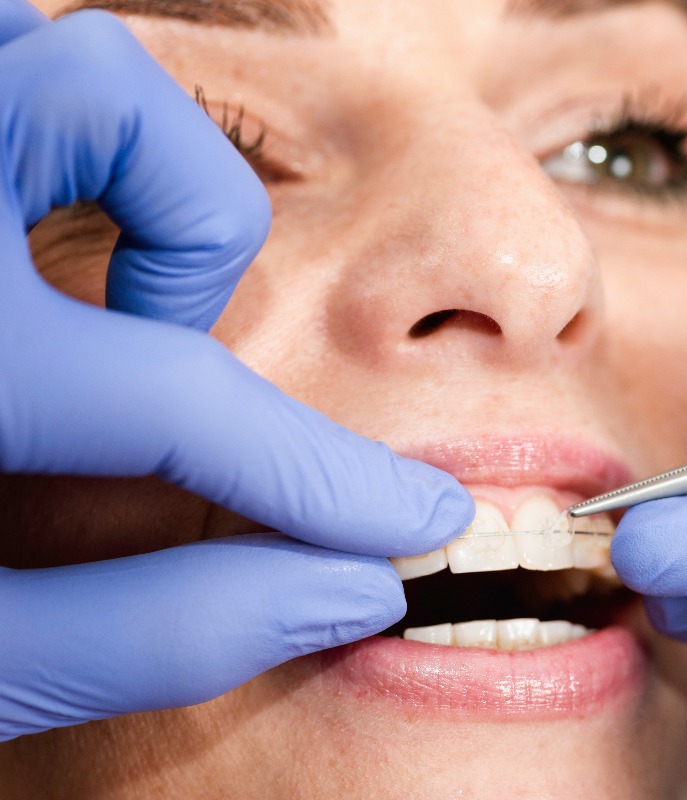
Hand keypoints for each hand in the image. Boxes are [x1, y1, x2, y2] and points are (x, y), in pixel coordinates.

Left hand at [0, 3, 471, 740]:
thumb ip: (149, 632)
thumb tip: (344, 587)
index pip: (169, 394)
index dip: (319, 473)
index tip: (417, 517)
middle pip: (103, 93)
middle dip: (195, 240)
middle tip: (161, 360)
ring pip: (54, 53)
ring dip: (125, 171)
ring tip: (85, 301)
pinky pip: (9, 69)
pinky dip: (51, 145)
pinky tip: (28, 261)